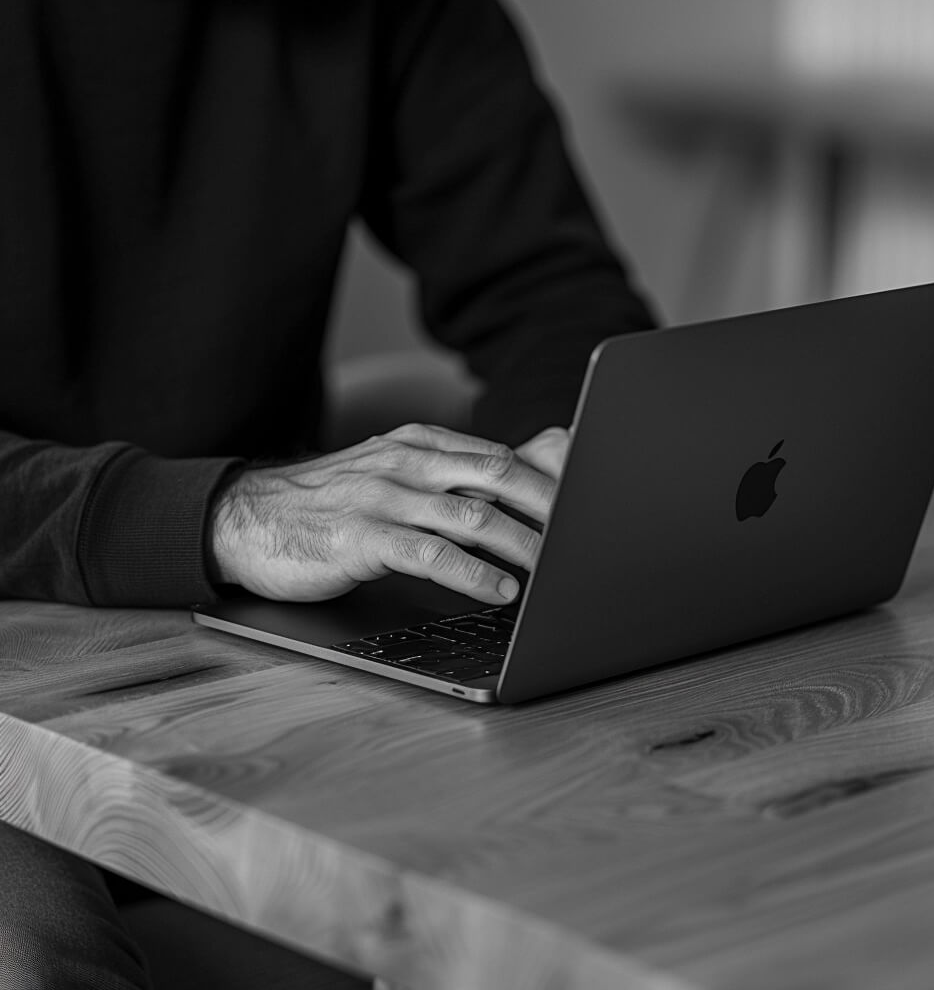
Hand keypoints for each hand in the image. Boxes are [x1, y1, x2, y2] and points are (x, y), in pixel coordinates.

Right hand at [210, 423, 566, 603]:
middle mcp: (407, 463)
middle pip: (499, 476)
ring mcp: (383, 497)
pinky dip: (472, 572)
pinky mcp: (361, 537)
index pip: (501, 456)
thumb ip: (454, 475)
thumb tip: (525, 478)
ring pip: (472, 515)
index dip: (550, 483)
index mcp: (420, 444)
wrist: (246, 517)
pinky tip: (499, 589)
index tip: (588, 507)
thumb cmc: (332, 502)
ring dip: (522, 544)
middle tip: (587, 538)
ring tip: (555, 569)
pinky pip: (429, 553)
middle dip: (550, 508)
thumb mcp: (395, 474)